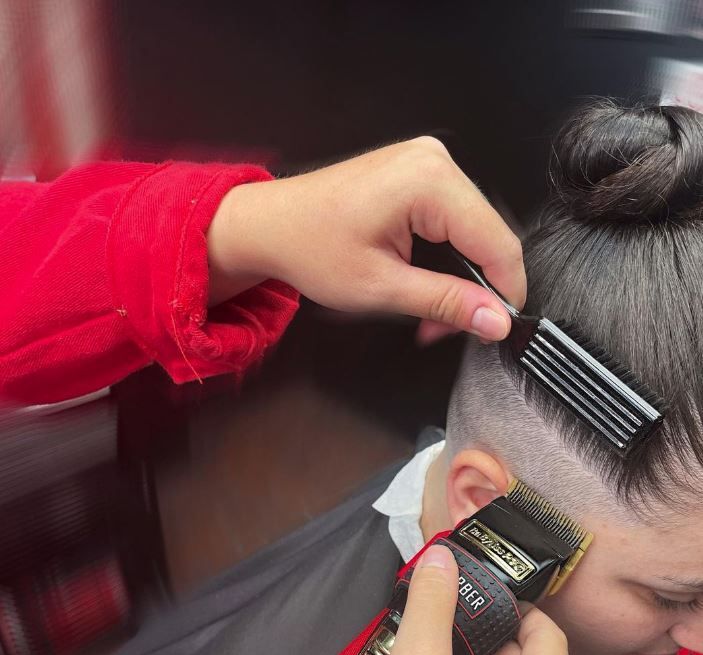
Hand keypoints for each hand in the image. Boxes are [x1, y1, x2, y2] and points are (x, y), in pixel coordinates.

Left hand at [207, 138, 524, 340]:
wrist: (270, 225)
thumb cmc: (310, 249)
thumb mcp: (383, 287)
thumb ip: (447, 303)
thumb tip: (497, 321)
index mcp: (429, 181)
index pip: (497, 242)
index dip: (505, 291)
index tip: (498, 328)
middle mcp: (434, 161)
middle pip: (488, 235)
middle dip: (475, 289)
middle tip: (445, 329)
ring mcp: (427, 162)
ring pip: (473, 231)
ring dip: (459, 277)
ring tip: (429, 314)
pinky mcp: (419, 173)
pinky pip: (453, 219)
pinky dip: (445, 257)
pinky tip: (424, 283)